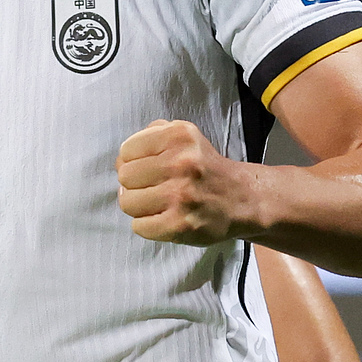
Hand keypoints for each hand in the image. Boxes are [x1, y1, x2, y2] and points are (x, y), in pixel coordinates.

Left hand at [115, 119, 255, 245]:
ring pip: (128, 203)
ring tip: (155, 203)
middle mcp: (181, 163)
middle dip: (133, 184)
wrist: (241, 199)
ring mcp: (181, 196)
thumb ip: (152, 134)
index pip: (127, 150)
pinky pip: (139, 226)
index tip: (146, 168)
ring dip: (138, 206)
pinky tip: (162, 218)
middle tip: (150, 188)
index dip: (131, 161)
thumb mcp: (185, 135)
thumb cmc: (204, 167)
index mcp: (179, 136)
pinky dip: (146, 225)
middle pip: (124, 177)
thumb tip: (121, 158)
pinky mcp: (180, 224)